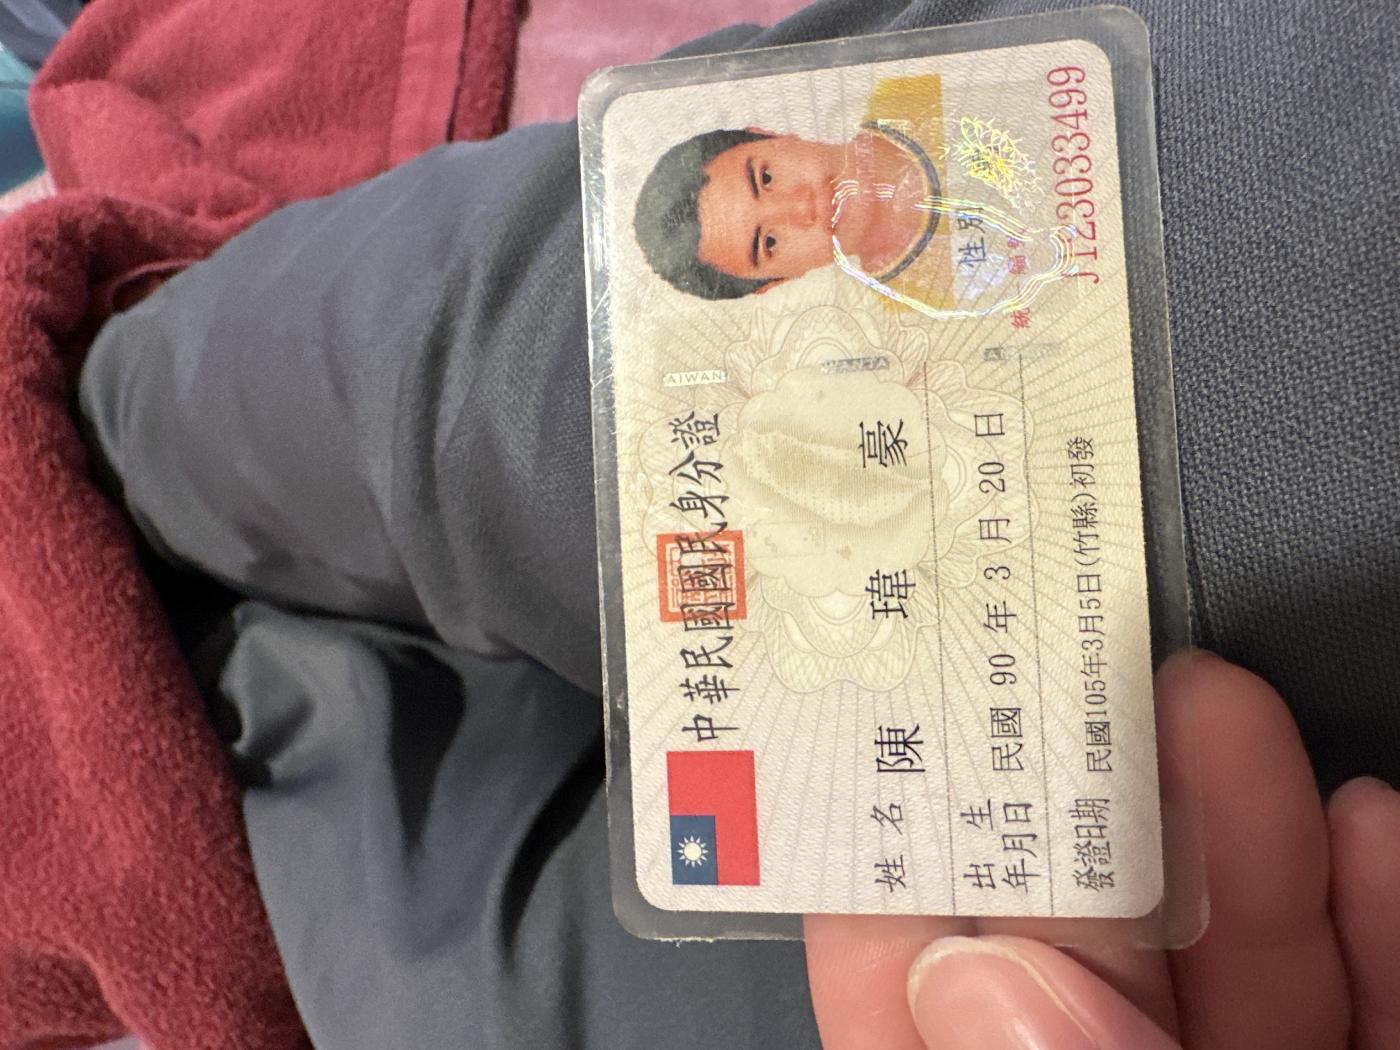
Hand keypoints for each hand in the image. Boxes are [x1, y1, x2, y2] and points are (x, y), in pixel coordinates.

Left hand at [804, 651, 1399, 1048]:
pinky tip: (1365, 823)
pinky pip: (1382, 1005)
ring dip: (1234, 827)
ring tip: (1214, 703)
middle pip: (1088, 961)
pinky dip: (1376, 916)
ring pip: (1241, 969)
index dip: (895, 893)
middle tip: (1071, 680)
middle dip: (1085, 813)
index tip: (891, 757)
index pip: (915, 1016)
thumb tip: (969, 979)